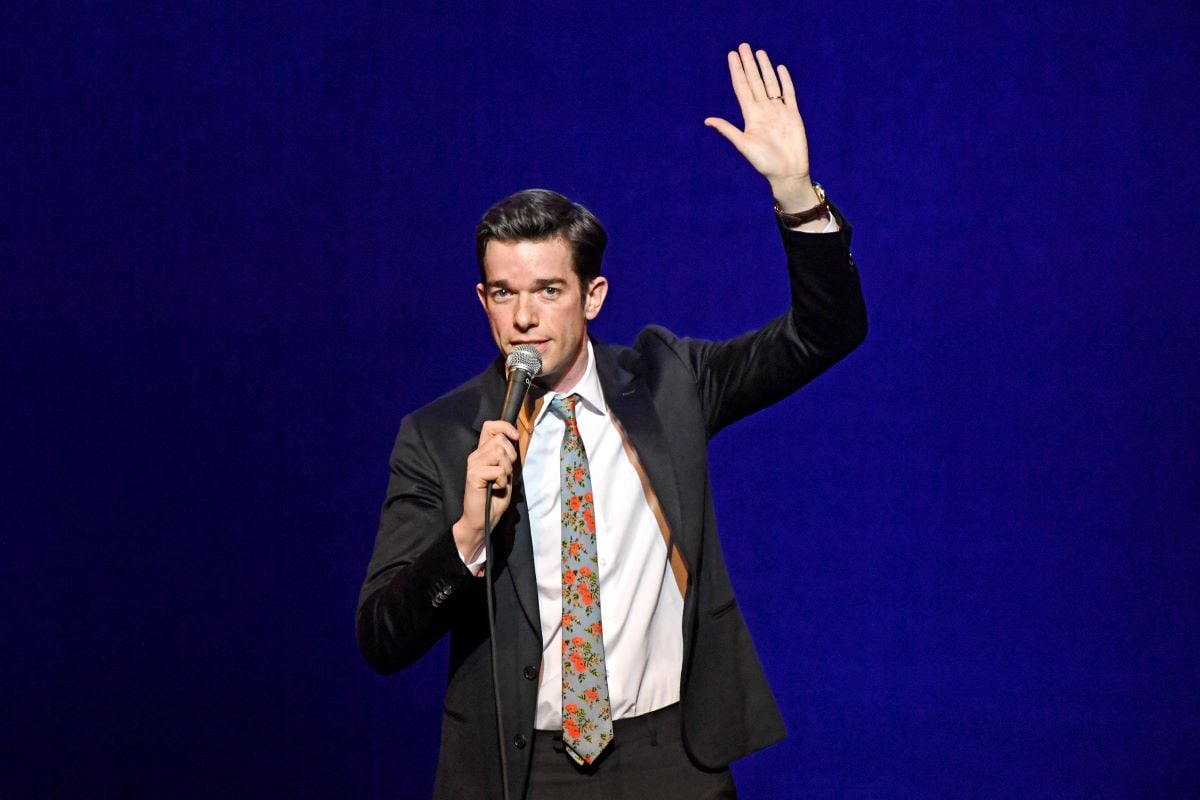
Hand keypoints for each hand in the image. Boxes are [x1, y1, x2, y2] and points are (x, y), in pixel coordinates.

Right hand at [453, 420, 518, 561]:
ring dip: (507, 469)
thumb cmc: (495, 497)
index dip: (504, 426)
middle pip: (500, 440)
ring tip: (500, 481)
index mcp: (482, 452)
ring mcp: (473, 464)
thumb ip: (506, 456)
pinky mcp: (474, 474)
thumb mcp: (505, 472)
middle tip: (505, 473)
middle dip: (510, 456)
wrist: (482, 519)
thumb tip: (514, 438)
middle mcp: (475, 455)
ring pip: (500, 453)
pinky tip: (496, 488)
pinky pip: (499, 470)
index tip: (515, 436)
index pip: (490, 426)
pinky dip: (503, 481)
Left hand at [705, 43, 818, 211]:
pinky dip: (785, 81)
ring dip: (764, 68)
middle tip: (743, 46)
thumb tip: (707, 120)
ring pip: (770, 84)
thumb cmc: (764, 163)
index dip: (737, 71)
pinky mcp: (793, 115)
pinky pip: (788, 93)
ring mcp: (778, 111)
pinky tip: (779, 69)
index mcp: (751, 116)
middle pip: (755, 81)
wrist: (788, 172)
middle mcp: (764, 111)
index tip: (732, 56)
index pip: (742, 88)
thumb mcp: (744, 145)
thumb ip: (728, 130)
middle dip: (749, 64)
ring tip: (759, 52)